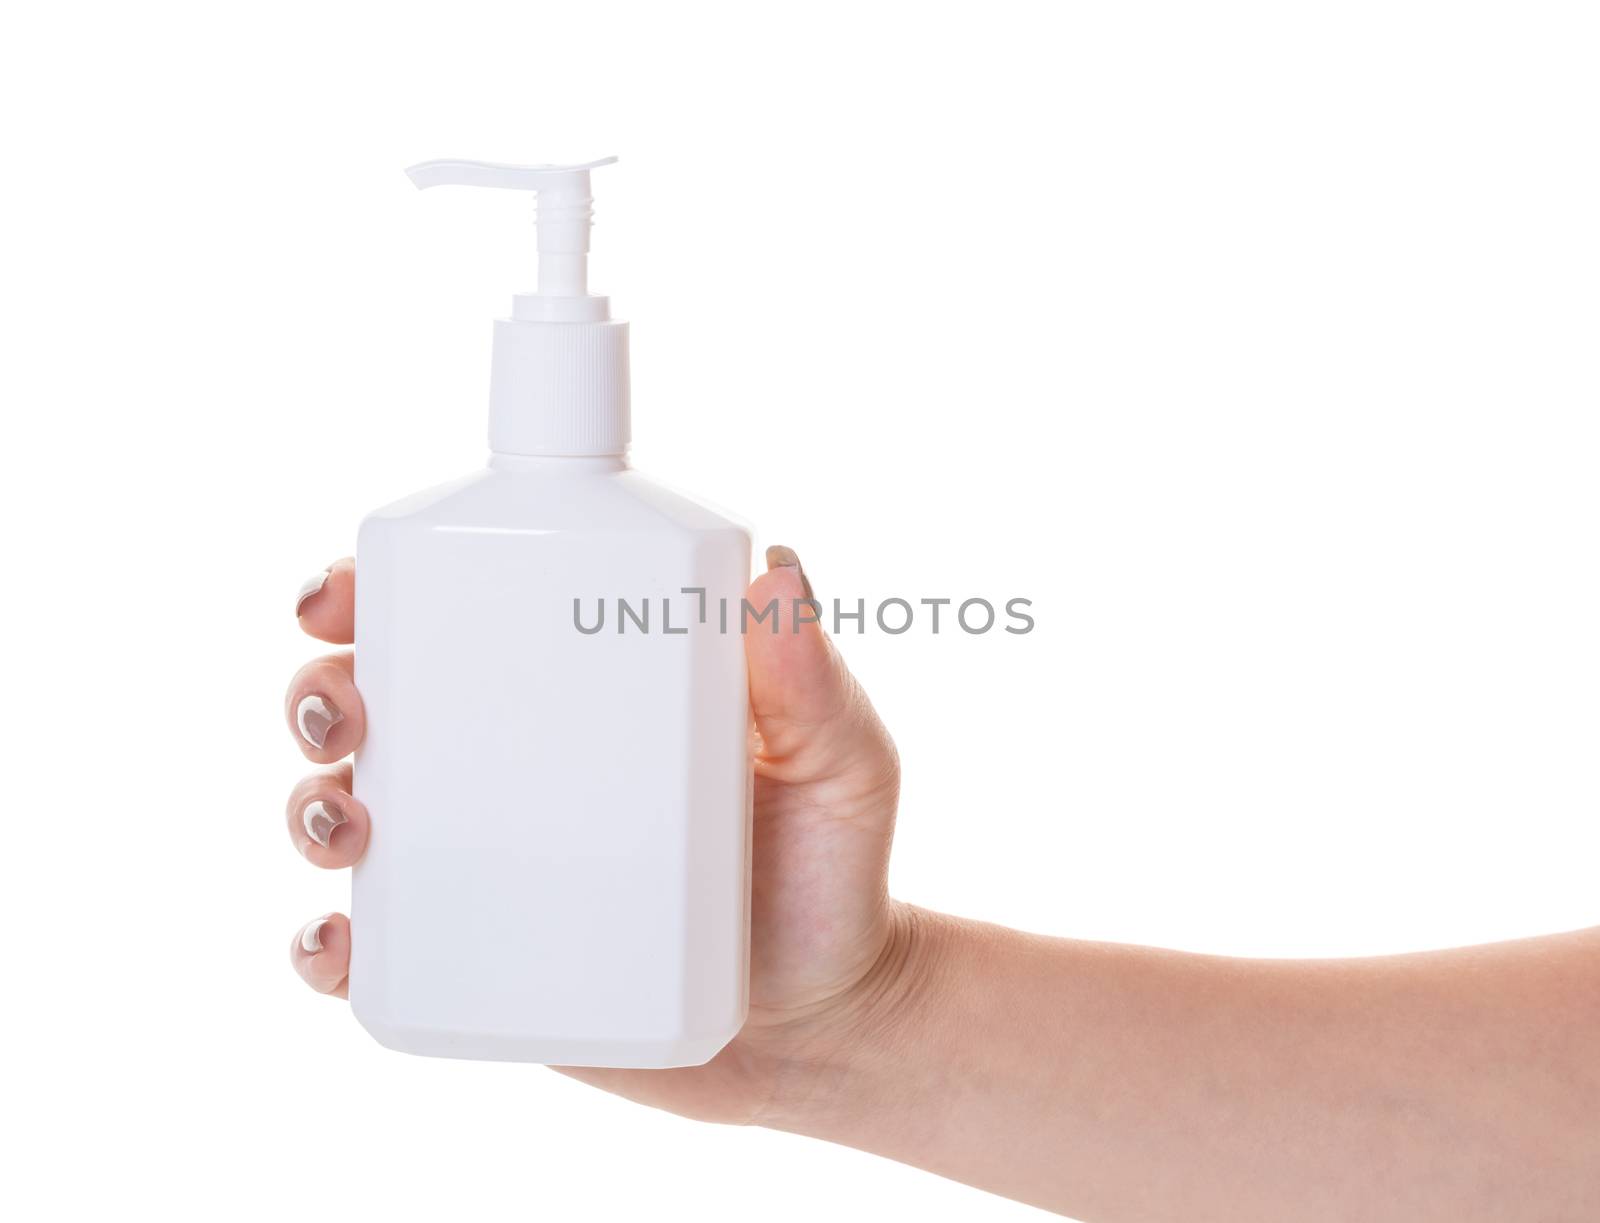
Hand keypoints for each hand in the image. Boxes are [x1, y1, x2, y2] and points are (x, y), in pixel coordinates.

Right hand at [285, 546, 910, 1124]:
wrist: (826, 1028)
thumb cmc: (829, 874)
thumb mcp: (841, 768)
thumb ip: (816, 684)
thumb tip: (777, 573)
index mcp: (579, 692)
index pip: (460, 613)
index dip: (374, 589)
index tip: (341, 594)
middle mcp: (513, 768)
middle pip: (374, 706)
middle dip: (318, 692)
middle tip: (341, 714)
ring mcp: (485, 867)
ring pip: (349, 816)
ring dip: (305, 806)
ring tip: (342, 824)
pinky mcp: (477, 962)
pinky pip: (373, 952)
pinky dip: (325, 945)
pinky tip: (337, 945)